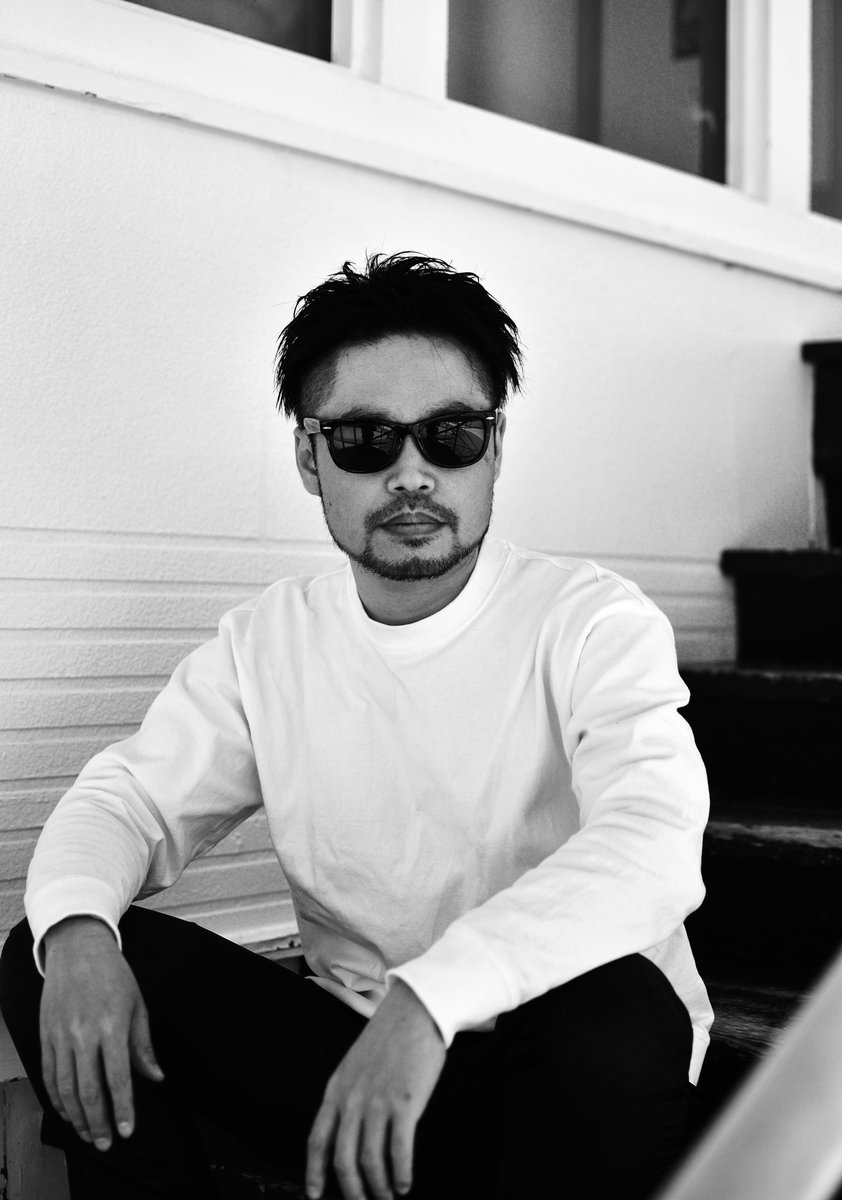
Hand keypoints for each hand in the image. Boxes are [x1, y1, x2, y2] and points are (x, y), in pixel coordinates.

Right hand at [40, 916, 164, 1151]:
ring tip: (90, 1134)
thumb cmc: (114, 975)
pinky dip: (58, 1099)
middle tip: (108, 1143)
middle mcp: (83, 1034)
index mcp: (112, 1026)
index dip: (123, 1109)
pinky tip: (68, 1112)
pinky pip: (49, 1076)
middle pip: (88, 1091)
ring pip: (65, 1089)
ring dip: (77, 1117)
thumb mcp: (137, 1005)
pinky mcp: (45, 1036)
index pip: (118, 1078)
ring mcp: (60, 1036)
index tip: (128, 1131)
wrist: (78, 949)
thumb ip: (143, 1046)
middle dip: (99, 1122)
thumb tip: (156, 1077)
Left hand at [306, 979, 445, 1199]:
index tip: (315, 1196)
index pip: (317, 1140)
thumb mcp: (354, 1066)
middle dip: (352, 1191)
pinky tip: (405, 1183)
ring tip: (388, 1196)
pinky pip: (399, 1151)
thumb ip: (347, 1097)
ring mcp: (378, 1102)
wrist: (415, 1011)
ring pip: (370, 1161)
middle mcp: (352, 1099)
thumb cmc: (389, 1039)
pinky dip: (401, 1174)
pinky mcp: (405, 1102)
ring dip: (379, 1187)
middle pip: (343, 1160)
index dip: (314, 1173)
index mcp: (336, 1090)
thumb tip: (347, 1132)